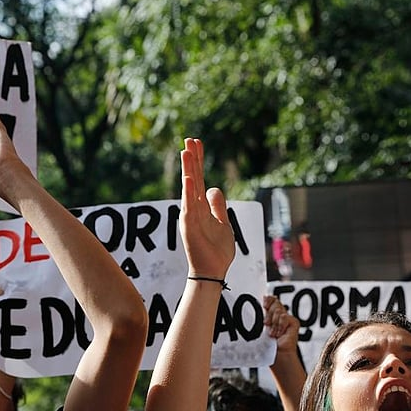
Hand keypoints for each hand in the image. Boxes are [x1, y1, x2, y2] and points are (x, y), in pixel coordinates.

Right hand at [179, 138, 233, 278]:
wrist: (212, 271)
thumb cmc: (217, 251)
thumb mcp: (223, 223)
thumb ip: (218, 206)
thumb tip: (214, 188)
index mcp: (202, 207)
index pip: (199, 177)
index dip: (198, 160)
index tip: (197, 143)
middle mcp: (194, 208)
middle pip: (193, 177)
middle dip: (193, 158)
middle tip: (190, 138)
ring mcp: (191, 216)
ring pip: (190, 187)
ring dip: (189, 169)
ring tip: (187, 150)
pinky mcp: (190, 225)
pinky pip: (189, 204)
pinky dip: (189, 190)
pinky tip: (188, 176)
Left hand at [263, 296, 299, 354]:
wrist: (276, 355)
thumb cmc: (267, 346)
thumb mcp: (260, 327)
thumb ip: (262, 314)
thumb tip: (262, 299)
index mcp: (270, 315)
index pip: (271, 299)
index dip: (268, 299)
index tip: (264, 305)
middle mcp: (279, 316)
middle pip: (275, 302)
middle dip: (269, 314)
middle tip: (266, 324)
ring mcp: (287, 319)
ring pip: (278, 310)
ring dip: (273, 324)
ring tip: (273, 333)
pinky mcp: (294, 322)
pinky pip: (285, 317)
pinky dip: (280, 326)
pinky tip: (279, 334)